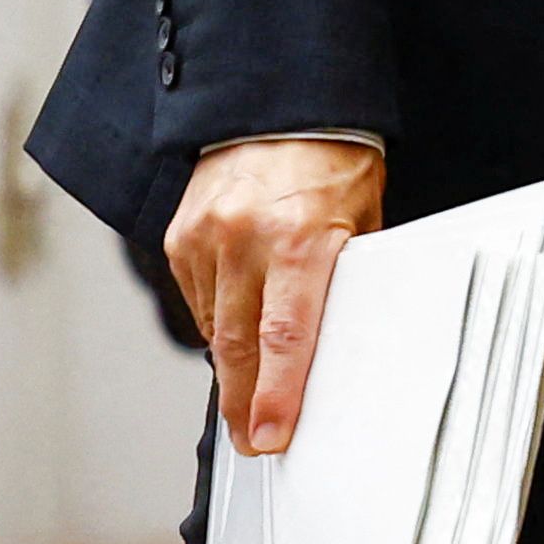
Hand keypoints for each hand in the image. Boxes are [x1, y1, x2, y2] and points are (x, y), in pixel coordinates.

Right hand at [164, 138, 387, 454]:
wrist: (279, 102)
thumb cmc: (336, 161)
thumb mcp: (362, 218)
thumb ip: (345, 276)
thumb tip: (340, 338)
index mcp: (300, 237)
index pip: (287, 335)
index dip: (278, 394)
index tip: (270, 436)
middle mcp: (245, 238)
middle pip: (239, 344)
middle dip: (246, 400)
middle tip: (252, 441)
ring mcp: (206, 236)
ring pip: (213, 325)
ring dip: (231, 366)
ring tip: (247, 400)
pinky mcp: (181, 234)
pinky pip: (197, 297)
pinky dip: (215, 322)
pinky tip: (234, 338)